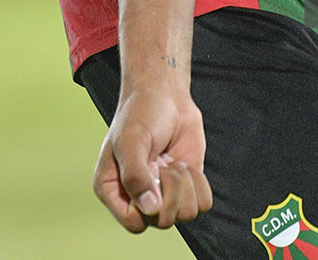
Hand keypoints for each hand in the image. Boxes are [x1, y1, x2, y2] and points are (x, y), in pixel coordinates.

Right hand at [93, 82, 211, 232]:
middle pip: (164, 220)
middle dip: (170, 188)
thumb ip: (135, 176)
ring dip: (185, 184)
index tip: (151, 173)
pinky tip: (187, 164)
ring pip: (186, 214)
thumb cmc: (141, 113)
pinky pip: (203, 204)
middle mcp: (139, 198)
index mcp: (114, 191)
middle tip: (163, 161)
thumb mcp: (130, 140)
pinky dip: (200, 183)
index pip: (134, 223)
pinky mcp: (187, 186)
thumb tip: (151, 210)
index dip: (149, 205)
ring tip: (173, 161)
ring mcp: (165, 194)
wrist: (165, 93)